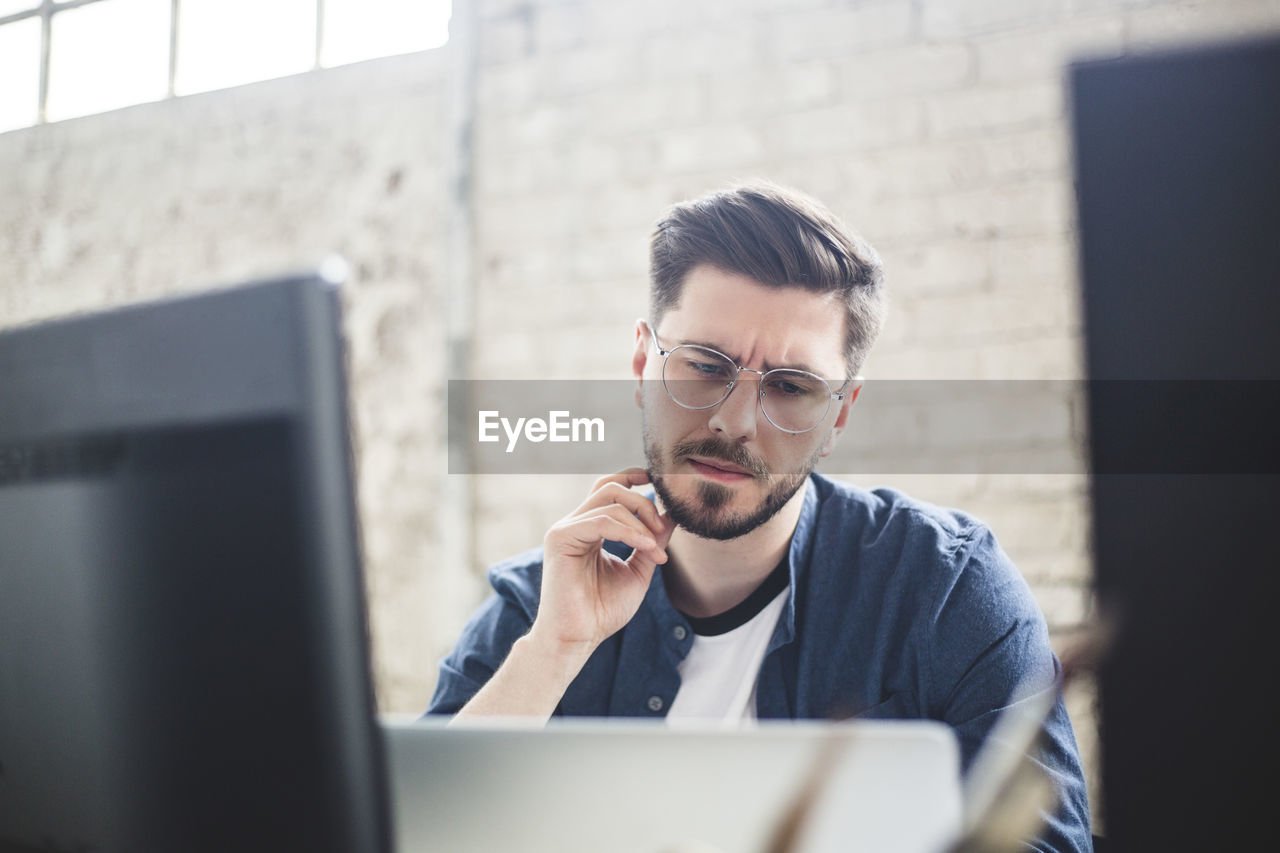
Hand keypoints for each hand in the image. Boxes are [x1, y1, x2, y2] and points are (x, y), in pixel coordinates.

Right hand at [529, 467, 675, 656]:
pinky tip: (646, 548)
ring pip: (610, 501)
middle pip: (611, 488)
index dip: (633, 478)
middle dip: (644, 503)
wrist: (579, 638)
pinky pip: (602, 521)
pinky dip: (630, 532)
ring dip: (642, 523)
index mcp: (588, 529)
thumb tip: (672, 515)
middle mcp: (574, 524)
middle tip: (662, 531)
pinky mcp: (560, 538)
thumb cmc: (603, 611)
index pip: (608, 489)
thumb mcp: (638, 571)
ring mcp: (565, 529)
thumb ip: (652, 542)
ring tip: (656, 550)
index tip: (658, 482)